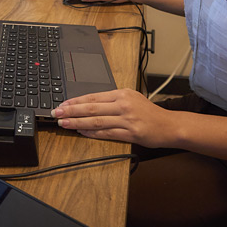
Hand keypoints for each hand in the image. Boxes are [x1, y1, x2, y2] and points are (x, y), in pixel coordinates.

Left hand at [51, 89, 173, 145]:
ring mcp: (127, 119)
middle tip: (57, 113)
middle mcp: (123, 104)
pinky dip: (92, 133)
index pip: (93, 96)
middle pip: (92, 107)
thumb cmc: (149, 113)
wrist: (169, 125)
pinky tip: (81, 132)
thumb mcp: (131, 99)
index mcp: (122, 93)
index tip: (63, 104)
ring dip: (78, 122)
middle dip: (71, 110)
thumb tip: (89, 105)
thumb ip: (112, 101)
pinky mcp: (131, 133)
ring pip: (97, 120)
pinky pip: (107, 133)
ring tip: (64, 123)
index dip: (75, 101)